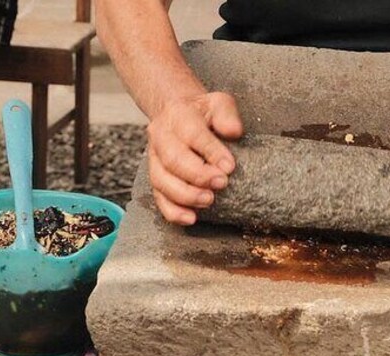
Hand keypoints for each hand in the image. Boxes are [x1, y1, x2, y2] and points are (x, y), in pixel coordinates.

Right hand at [147, 91, 243, 224]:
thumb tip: (234, 131)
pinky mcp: (156, 178)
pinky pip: (159, 198)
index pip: (193, 134)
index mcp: (178, 116)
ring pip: (162, 181)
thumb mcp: (218, 103)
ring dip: (185, 195)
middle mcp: (161, 137)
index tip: (229, 167)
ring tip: (208, 200)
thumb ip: (227, 115)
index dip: (210, 151)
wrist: (176, 113)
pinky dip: (173, 211)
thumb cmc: (202, 113)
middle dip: (198, 175)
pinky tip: (190, 218)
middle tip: (221, 183)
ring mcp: (155, 160)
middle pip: (173, 160)